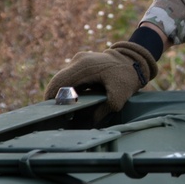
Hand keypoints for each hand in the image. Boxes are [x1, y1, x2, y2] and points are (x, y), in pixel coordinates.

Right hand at [43, 41, 157, 113]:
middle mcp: (78, 60)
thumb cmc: (127, 78)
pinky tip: (69, 101)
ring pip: (62, 79)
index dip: (52, 98)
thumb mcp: (119, 97)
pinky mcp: (81, 63)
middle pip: (57, 81)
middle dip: (53, 97)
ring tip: (60, 110)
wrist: (134, 61)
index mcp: (84, 66)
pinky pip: (69, 77)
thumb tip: (89, 123)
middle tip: (52, 114)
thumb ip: (103, 111)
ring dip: (60, 93)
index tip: (50, 112)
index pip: (60, 82)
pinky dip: (67, 88)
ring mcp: (79, 60)